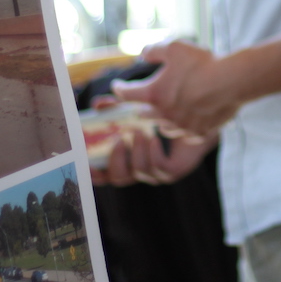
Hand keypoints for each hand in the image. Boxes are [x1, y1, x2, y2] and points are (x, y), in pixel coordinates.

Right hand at [89, 117, 216, 186]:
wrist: (196, 115)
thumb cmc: (162, 113)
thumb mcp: (134, 108)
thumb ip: (116, 106)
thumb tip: (98, 103)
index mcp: (126, 159)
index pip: (104, 174)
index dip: (93, 173)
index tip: (84, 163)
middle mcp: (139, 169)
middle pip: (118, 178)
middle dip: (115, 161)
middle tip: (119, 139)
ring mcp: (156, 173)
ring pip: (139, 172)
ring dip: (137, 152)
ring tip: (141, 131)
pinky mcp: (173, 171)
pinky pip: (158, 168)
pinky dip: (154, 152)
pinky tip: (156, 137)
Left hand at [109, 39, 242, 137]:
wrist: (232, 81)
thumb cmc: (202, 63)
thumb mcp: (174, 48)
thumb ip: (153, 51)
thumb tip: (143, 55)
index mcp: (154, 94)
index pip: (126, 94)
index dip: (119, 89)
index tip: (117, 86)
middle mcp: (164, 114)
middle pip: (142, 114)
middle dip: (141, 105)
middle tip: (146, 98)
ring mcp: (181, 126)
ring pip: (162, 126)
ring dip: (161, 118)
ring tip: (167, 110)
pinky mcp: (198, 133)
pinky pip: (185, 134)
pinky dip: (183, 127)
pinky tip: (187, 120)